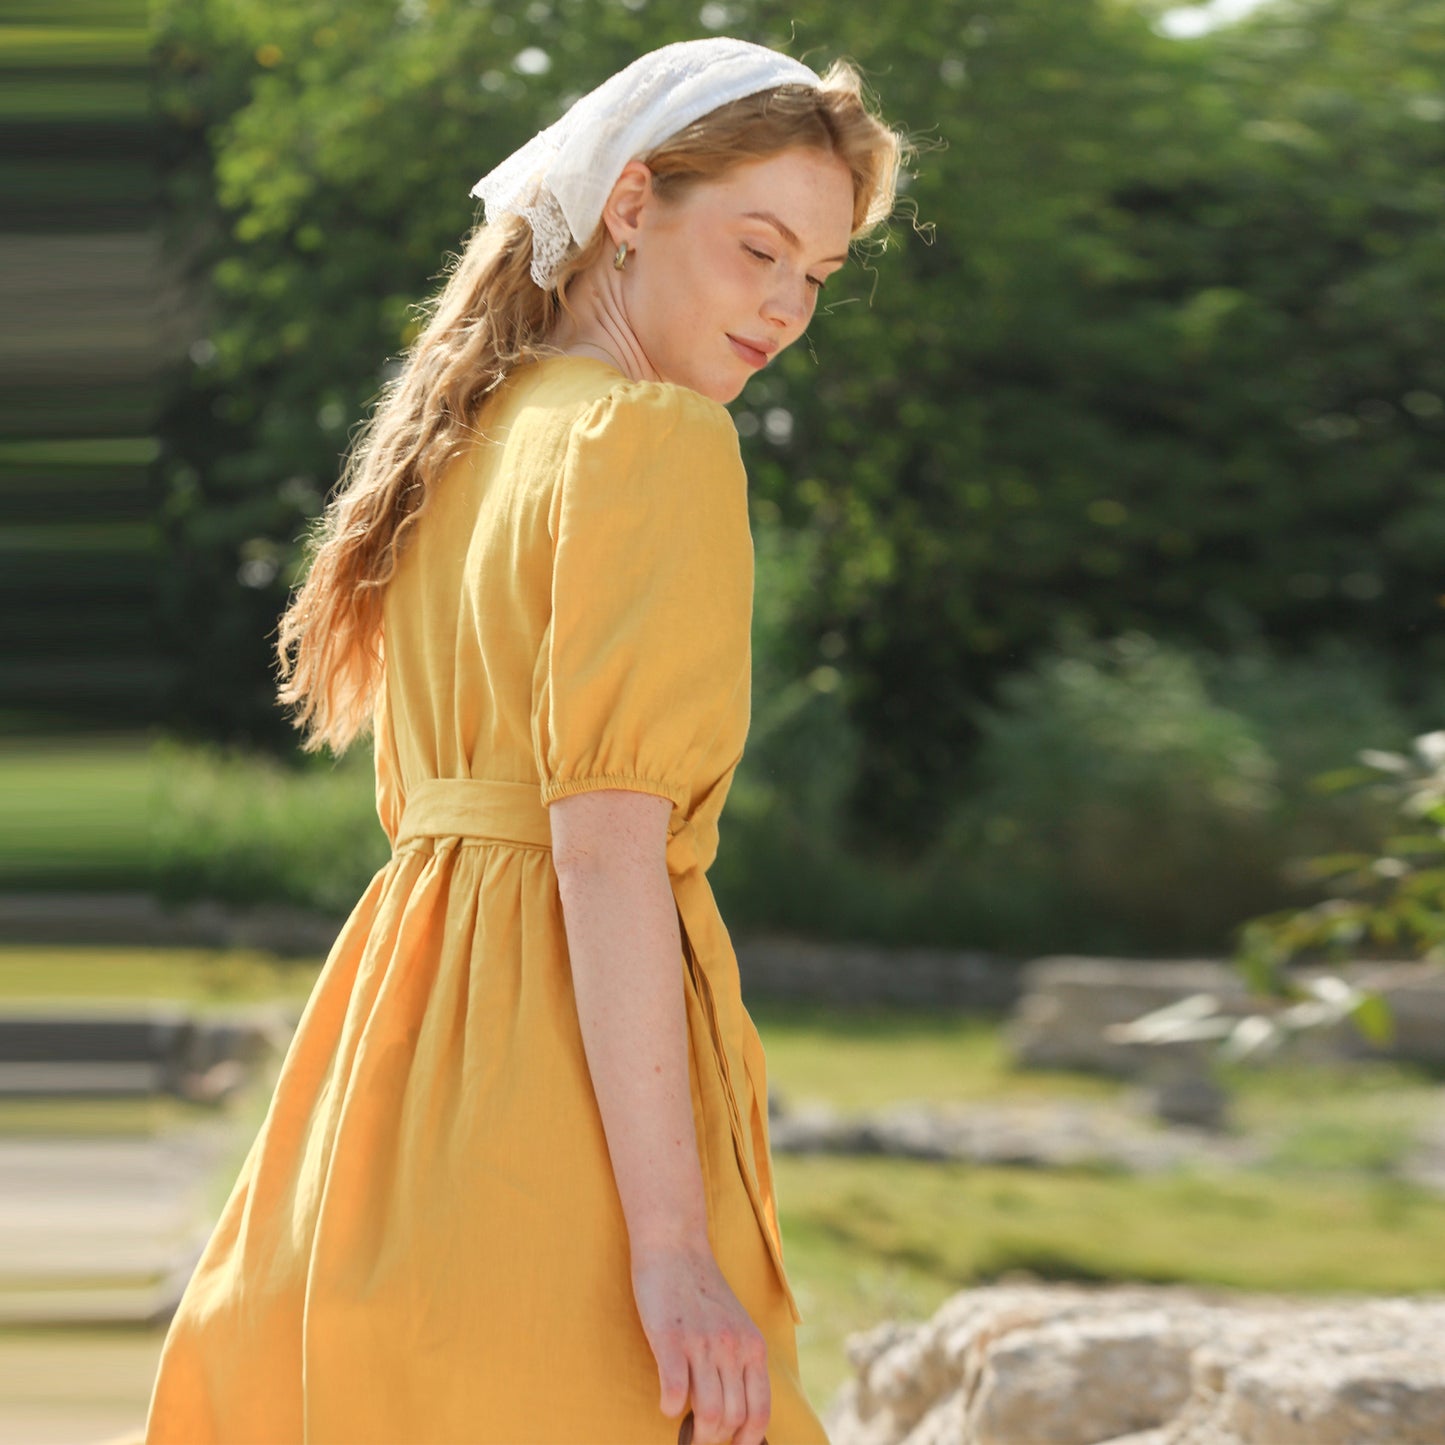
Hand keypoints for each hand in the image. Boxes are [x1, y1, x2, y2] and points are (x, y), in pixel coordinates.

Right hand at [632, 1241, 770, 1444]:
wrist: (675, 1246)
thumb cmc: (701, 1291)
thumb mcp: (735, 1325)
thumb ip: (739, 1360)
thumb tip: (736, 1411)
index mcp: (752, 1346)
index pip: (759, 1412)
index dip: (746, 1442)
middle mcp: (732, 1347)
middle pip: (732, 1419)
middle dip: (714, 1440)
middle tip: (698, 1439)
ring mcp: (701, 1343)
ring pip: (706, 1413)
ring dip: (693, 1433)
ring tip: (682, 1428)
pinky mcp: (670, 1339)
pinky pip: (673, 1391)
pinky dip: (669, 1407)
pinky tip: (666, 1403)